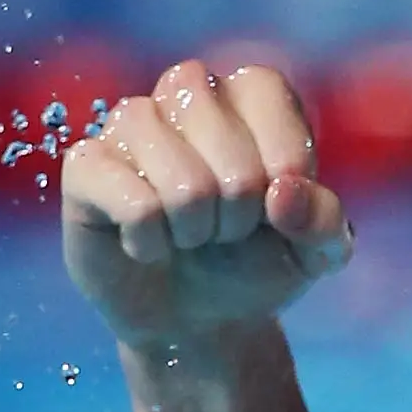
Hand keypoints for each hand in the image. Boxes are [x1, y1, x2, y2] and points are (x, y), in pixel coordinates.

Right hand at [61, 61, 352, 353]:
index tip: (279, 206)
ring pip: (182, 180)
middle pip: (228, 150)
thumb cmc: (257, 267)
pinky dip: (153, 244)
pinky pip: (136, 205)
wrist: (200, 321)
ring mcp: (130, 124)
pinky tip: (147, 245)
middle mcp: (185, 94)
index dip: (283, 161)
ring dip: (197, 230)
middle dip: (241, 214)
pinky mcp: (86, 165)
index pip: (264, 91)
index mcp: (246, 96)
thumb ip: (324, 220)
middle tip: (228, 230)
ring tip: (190, 236)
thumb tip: (282, 194)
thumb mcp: (316, 252)